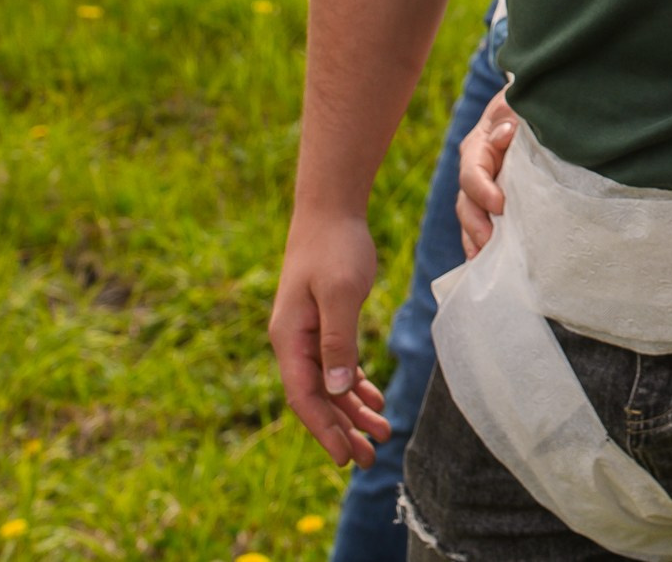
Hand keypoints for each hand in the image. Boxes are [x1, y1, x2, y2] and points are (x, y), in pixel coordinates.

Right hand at [269, 212, 392, 465]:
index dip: (325, 430)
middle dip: (341, 431)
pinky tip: (374, 401)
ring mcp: (308, 333)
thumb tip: (336, 389)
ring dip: (353, 411)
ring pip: (329, 385)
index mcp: (290, 338)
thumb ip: (338, 341)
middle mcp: (293, 341)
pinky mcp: (325, 323)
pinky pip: (337, 365)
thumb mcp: (341, 293)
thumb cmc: (335, 247)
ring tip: (382, 435)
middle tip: (368, 461)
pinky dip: (355, 385)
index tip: (346, 458)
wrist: (331, 210)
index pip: (305, 397)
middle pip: (316, 398)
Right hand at [458, 89, 517, 257]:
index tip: (500, 206)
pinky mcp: (494, 203)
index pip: (472, 173)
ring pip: (471, 219)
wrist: (532, 108)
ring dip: (476, 241)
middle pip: (466, 203)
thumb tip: (505, 134)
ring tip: (484, 263)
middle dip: (476, 226)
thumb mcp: (517, 103)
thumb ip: (510, 116)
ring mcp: (483, 190)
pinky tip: (488, 266)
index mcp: (479, 146)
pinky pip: (483, 226)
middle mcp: (475, 171)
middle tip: (490, 244)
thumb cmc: (526, 105)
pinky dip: (483, 246)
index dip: (482, 191)